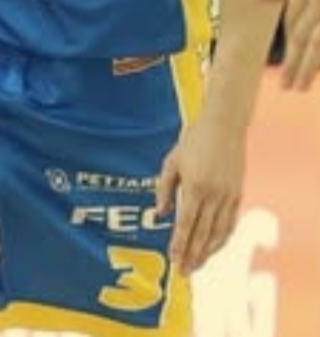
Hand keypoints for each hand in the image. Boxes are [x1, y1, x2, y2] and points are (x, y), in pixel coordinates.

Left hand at [156, 119, 243, 274]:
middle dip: (192, 255)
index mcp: (195, 186)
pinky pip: (230, 223)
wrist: (224, 125)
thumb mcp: (172, 161)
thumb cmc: (193, 140)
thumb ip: (165, 188)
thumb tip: (160, 214)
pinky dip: (222, 239)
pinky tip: (214, 247)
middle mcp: (214, 195)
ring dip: (208, 252)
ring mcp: (228, 196)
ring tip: (197, 265)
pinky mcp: (237, 194)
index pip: (186, 223)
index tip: (173, 260)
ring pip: (218, 233)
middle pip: (203, 234)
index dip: (179, 244)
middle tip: (184, 273)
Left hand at [256, 0, 319, 89]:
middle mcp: (317, 4)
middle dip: (294, 63)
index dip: (288, 50)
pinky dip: (317, 57)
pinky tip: (317, 69)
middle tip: (286, 87)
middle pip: (304, 37)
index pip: (294, 26)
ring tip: (301, 87)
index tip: (283, 74)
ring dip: (309, 65)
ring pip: (317, 43)